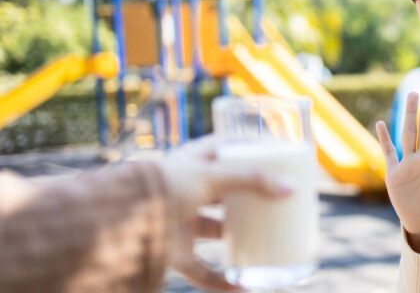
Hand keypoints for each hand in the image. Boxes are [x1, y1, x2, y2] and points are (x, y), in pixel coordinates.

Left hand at [160, 135, 291, 290]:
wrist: (121, 220)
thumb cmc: (165, 186)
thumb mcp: (213, 176)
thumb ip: (253, 180)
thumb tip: (292, 189)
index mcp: (193, 161)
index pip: (225, 147)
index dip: (248, 149)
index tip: (276, 154)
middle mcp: (187, 189)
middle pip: (225, 191)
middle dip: (250, 197)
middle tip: (278, 200)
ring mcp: (181, 220)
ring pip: (215, 230)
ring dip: (237, 236)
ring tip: (266, 239)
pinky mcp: (175, 251)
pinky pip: (203, 270)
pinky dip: (223, 281)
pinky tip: (244, 287)